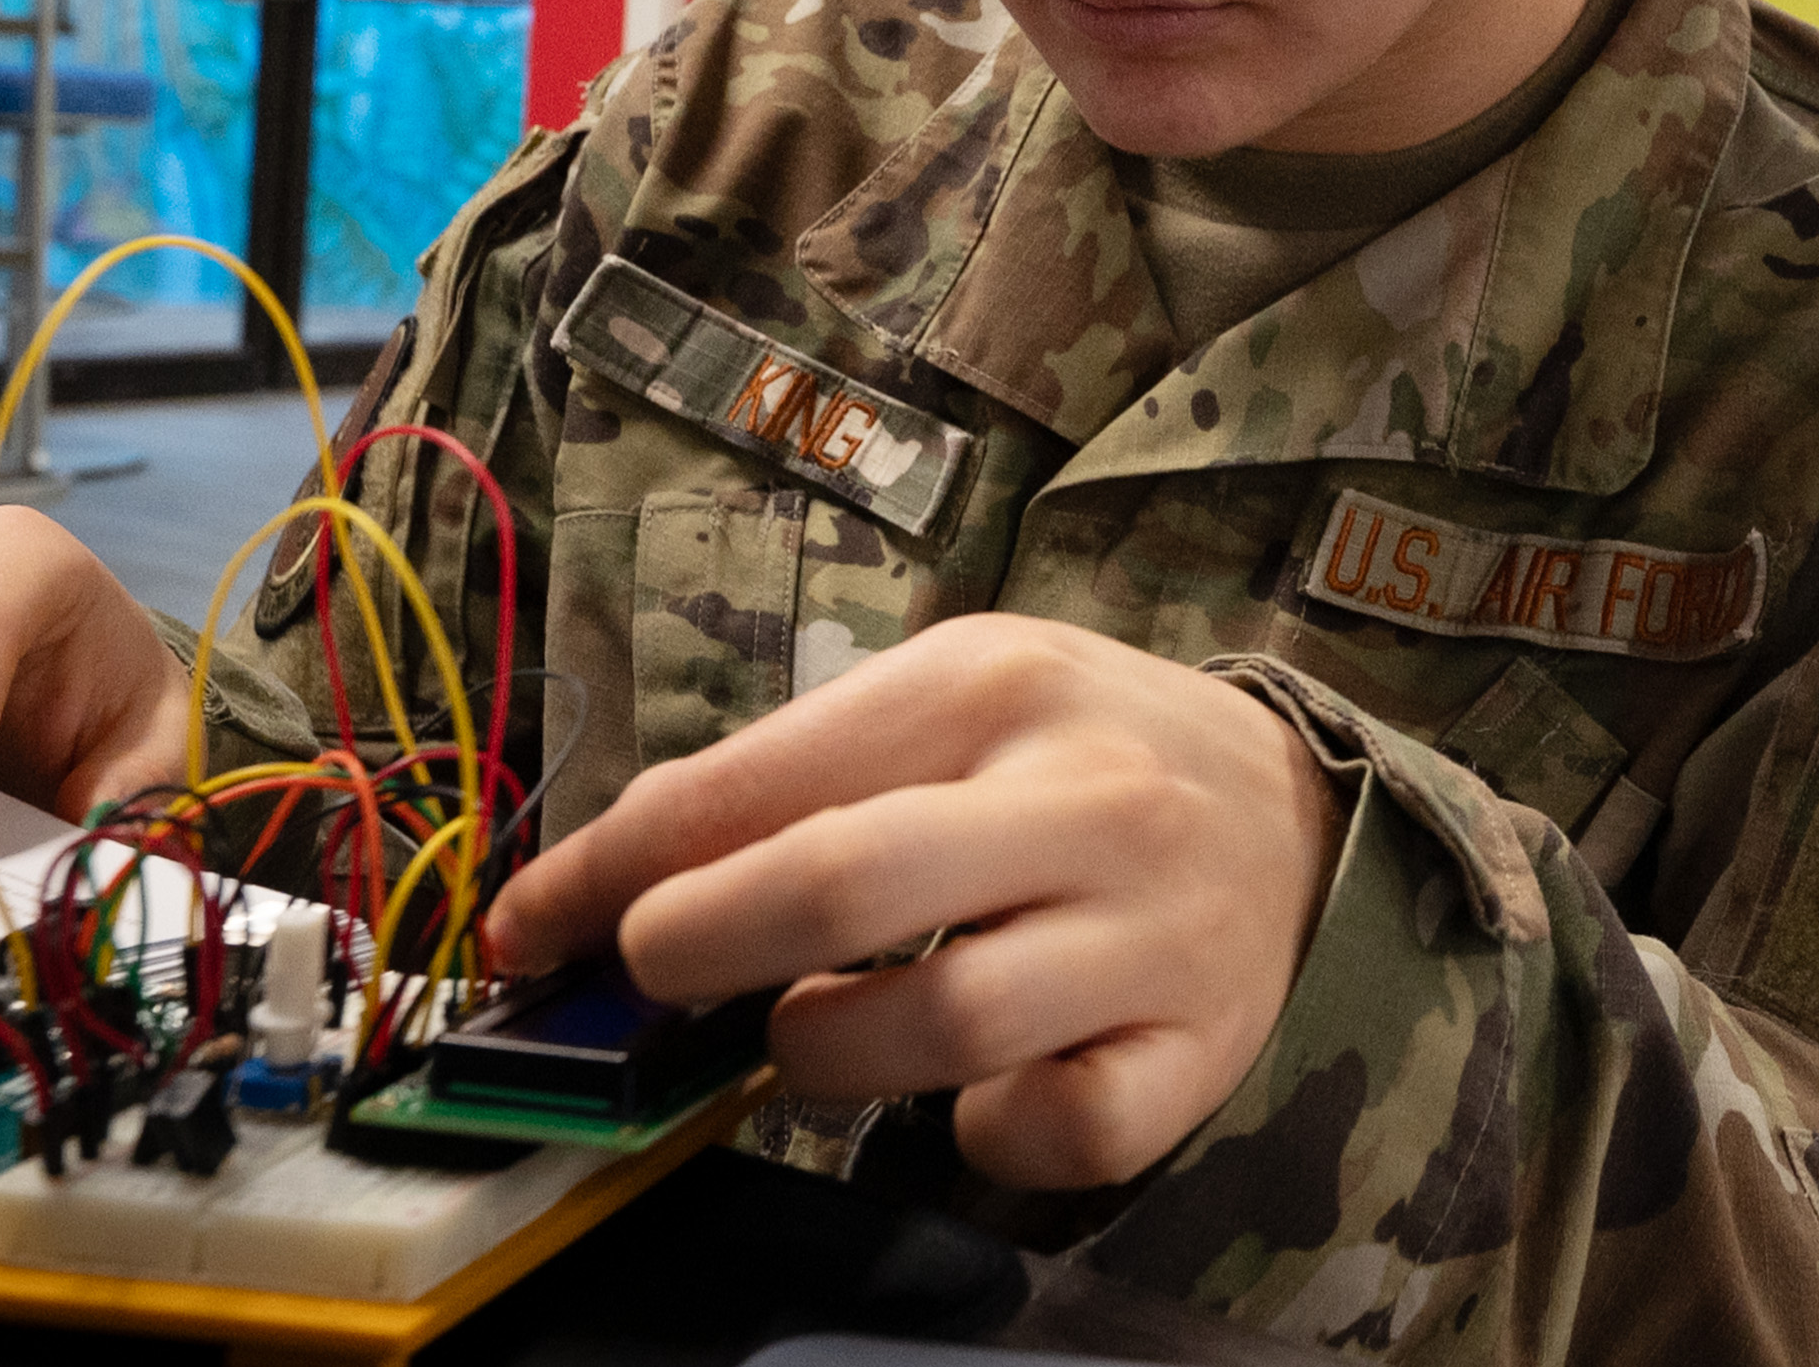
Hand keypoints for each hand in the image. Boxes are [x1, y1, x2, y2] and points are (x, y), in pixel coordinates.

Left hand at [486, 613, 1343, 1190]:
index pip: (751, 782)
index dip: (608, 872)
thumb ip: (791, 776)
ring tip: (817, 1029)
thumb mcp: (945, 695)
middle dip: (697, 951)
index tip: (526, 933)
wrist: (1292, 802)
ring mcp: (1149, 933)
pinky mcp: (1196, 1053)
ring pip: (939, 1028)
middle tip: (653, 982)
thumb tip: (603, 888)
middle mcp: (1077, 797)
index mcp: (986, 686)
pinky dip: (979, 1133)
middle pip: (838, 887)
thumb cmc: (1072, 747)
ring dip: (826, 1053)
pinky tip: (966, 1091)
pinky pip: (1054, 1133)